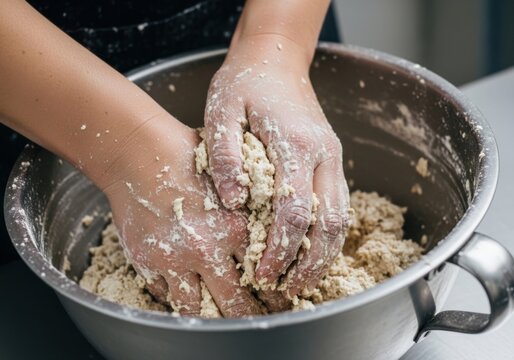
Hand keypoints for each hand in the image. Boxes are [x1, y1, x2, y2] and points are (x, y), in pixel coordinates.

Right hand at [98, 115, 261, 316]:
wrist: (138, 152)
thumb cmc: (186, 157)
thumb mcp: (229, 178)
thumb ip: (248, 208)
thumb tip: (271, 235)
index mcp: (235, 226)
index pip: (264, 273)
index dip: (274, 293)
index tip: (279, 300)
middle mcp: (207, 248)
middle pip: (235, 301)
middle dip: (249, 315)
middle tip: (258, 319)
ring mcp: (174, 260)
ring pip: (198, 309)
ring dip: (211, 316)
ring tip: (220, 317)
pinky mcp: (147, 264)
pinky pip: (166, 297)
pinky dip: (176, 297)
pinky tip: (186, 293)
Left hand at [204, 35, 349, 296]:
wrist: (275, 58)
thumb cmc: (245, 83)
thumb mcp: (222, 111)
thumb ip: (225, 156)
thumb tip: (233, 202)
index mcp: (295, 144)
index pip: (294, 211)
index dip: (279, 249)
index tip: (262, 273)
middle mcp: (322, 154)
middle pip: (328, 223)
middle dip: (309, 263)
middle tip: (287, 290)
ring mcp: (331, 157)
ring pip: (340, 218)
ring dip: (324, 255)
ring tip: (302, 282)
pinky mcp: (330, 159)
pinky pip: (337, 205)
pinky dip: (327, 235)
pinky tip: (310, 251)